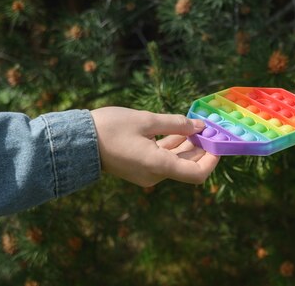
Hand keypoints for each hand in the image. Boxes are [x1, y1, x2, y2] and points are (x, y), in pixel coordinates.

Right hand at [90, 107, 219, 186]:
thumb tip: (199, 127)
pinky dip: (174, 145)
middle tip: (211, 126)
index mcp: (158, 165)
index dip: (212, 159)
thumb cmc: (110, 128)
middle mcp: (155, 174)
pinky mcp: (140, 167)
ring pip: (176, 160)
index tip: (218, 141)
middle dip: (202, 147)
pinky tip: (181, 129)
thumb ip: (176, 124)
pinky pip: (164, 158)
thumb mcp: (146, 120)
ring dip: (189, 144)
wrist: (77, 141)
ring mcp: (147, 173)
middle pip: (188, 165)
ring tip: (199, 124)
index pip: (197, 174)